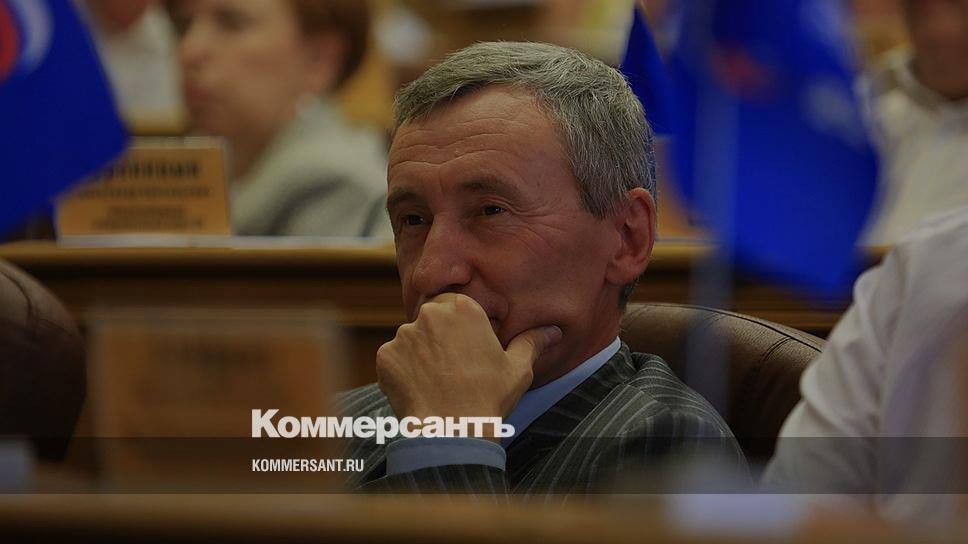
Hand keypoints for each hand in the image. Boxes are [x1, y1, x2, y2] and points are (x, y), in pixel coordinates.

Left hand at [375, 293, 561, 436]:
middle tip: (454, 367)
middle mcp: (430, 314)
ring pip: (413, 338)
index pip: (457, 304)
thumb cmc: (489, 398)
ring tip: (437, 382)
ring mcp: (404, 335)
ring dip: (421, 353)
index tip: (469, 349)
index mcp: (463, 308)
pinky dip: (404, 370)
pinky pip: (395, 358)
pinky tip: (421, 389)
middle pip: (432, 318)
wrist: (451, 433)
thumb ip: (532, 342)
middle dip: (440, 336)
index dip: (462, 326)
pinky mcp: (385, 356)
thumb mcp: (518, 369)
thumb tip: (553, 330)